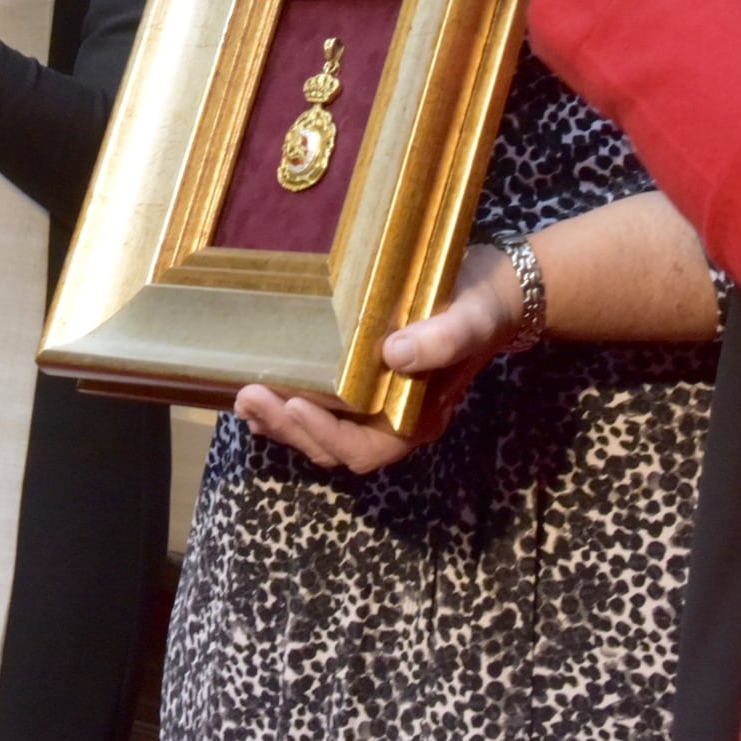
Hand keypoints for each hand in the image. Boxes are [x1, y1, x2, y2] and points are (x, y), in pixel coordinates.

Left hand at [233, 241, 521, 471]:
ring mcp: (377, 408)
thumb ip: (442, 339)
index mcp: (418, 418)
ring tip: (245, 399)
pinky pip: (323, 411)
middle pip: (333, 447)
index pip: (364, 449)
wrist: (495, 291)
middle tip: (249, 395)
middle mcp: (393, 422)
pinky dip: (289, 409)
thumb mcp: (469, 318)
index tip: (293, 404)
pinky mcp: (363, 386)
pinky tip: (263, 396)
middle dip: (289, 428)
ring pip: (322, 435)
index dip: (325, 435)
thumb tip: (395, 356)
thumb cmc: (481, 304)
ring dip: (282, 422)